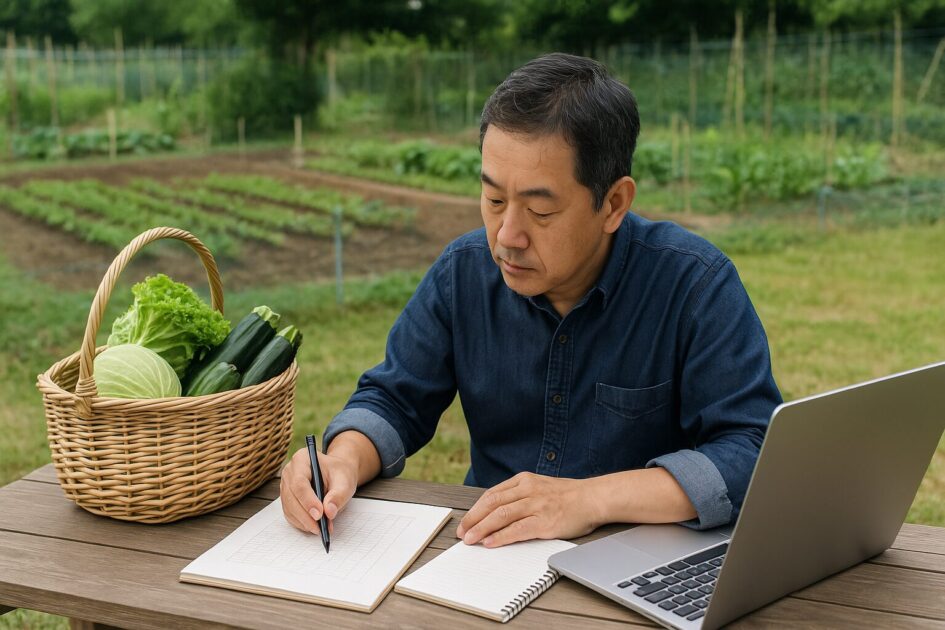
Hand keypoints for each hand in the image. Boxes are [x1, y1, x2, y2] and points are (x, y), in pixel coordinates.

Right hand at [280, 446, 358, 535]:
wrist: (337, 473)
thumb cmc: (340, 473)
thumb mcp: (345, 481)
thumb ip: (338, 495)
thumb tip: (329, 512)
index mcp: (302, 459)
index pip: (299, 482)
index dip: (308, 500)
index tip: (319, 515)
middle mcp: (289, 472)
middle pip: (291, 497)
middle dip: (306, 515)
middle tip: (320, 528)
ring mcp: (285, 486)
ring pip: (289, 508)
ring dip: (304, 522)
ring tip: (321, 529)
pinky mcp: (287, 499)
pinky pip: (290, 514)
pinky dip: (302, 523)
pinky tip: (314, 527)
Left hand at [455, 472, 603, 547]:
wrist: (593, 498)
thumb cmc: (568, 496)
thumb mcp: (540, 487)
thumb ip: (520, 496)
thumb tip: (496, 513)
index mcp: (524, 480)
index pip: (492, 494)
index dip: (475, 509)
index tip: (466, 521)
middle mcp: (528, 489)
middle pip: (492, 503)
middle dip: (473, 519)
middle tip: (462, 532)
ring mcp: (536, 504)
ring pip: (501, 515)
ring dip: (482, 528)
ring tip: (470, 539)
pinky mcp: (545, 521)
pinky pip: (517, 529)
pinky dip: (501, 537)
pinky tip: (491, 543)